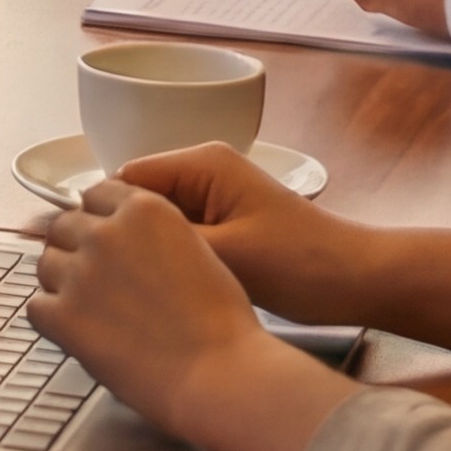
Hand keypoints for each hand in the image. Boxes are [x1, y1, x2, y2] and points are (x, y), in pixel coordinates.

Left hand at [27, 181, 287, 442]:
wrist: (221, 374)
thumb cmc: (220, 324)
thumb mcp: (196, 249)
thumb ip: (152, 234)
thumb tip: (124, 237)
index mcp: (144, 209)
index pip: (95, 195)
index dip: (99, 221)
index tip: (106, 241)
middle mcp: (105, 233)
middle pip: (64, 228)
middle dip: (78, 251)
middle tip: (100, 283)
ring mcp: (80, 273)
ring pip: (46, 265)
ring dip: (63, 284)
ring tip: (95, 313)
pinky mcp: (63, 315)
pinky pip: (37, 307)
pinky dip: (53, 321)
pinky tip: (82, 334)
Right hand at [100, 141, 381, 327]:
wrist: (362, 281)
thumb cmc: (302, 265)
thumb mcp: (227, 255)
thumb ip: (164, 244)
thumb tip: (108, 243)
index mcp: (202, 164)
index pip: (124, 179)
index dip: (102, 218)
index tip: (88, 258)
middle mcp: (204, 170)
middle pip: (137, 198)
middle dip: (124, 234)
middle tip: (108, 278)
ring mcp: (216, 194)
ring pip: (157, 219)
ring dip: (149, 248)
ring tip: (134, 284)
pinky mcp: (227, 220)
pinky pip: (181, 232)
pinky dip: (172, 256)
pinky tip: (167, 286)